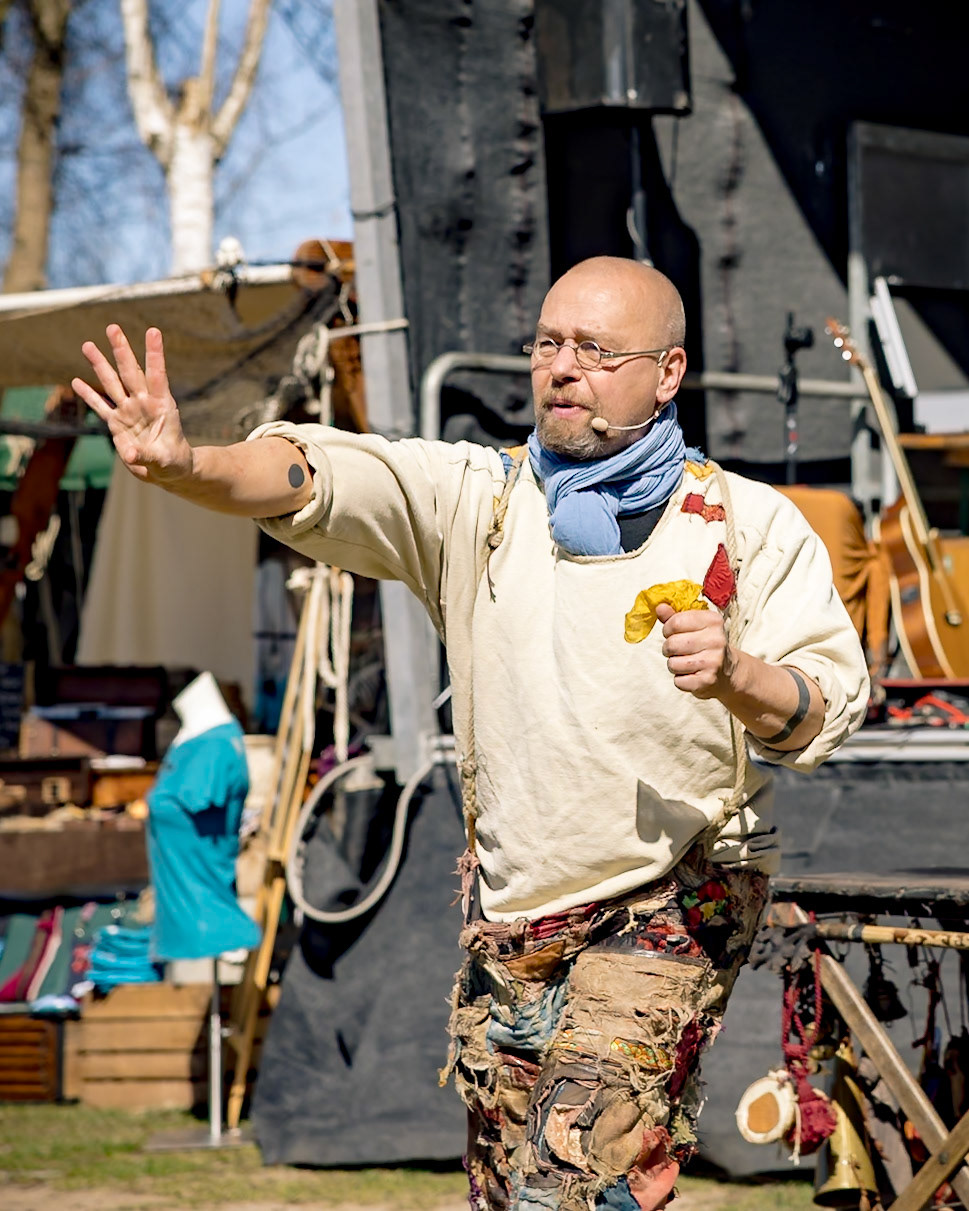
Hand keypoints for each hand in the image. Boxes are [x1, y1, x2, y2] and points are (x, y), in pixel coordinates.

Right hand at [71, 325, 192, 484]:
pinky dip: (88, 395)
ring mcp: (128, 412)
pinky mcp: (116, 424)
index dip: (155, 354)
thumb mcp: (164, 461)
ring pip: (112, 384)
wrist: (166, 471)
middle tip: (113, 327)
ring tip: (88, 345)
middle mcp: (144, 403)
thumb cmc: (172, 462)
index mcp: (163, 406)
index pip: (158, 375)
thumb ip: (146, 455)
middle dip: (121, 350)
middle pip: (130, 372)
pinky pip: (100, 407)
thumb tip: (129, 455)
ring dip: (100, 365)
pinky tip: (76, 381)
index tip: (153, 331)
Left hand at [655, 602, 734, 698]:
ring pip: (673, 664)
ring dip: (674, 665)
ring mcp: (714, 661)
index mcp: (713, 621)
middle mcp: (716, 640)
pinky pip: (678, 681)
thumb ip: (674, 617)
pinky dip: (680, 679)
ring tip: (686, 662)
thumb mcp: (694, 626)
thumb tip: (659, 607)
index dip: (667, 629)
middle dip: (668, 649)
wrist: (727, 672)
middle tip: (677, 650)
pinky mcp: (708, 680)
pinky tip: (692, 674)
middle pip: (672, 644)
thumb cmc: (705, 644)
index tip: (672, 633)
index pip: (675, 622)